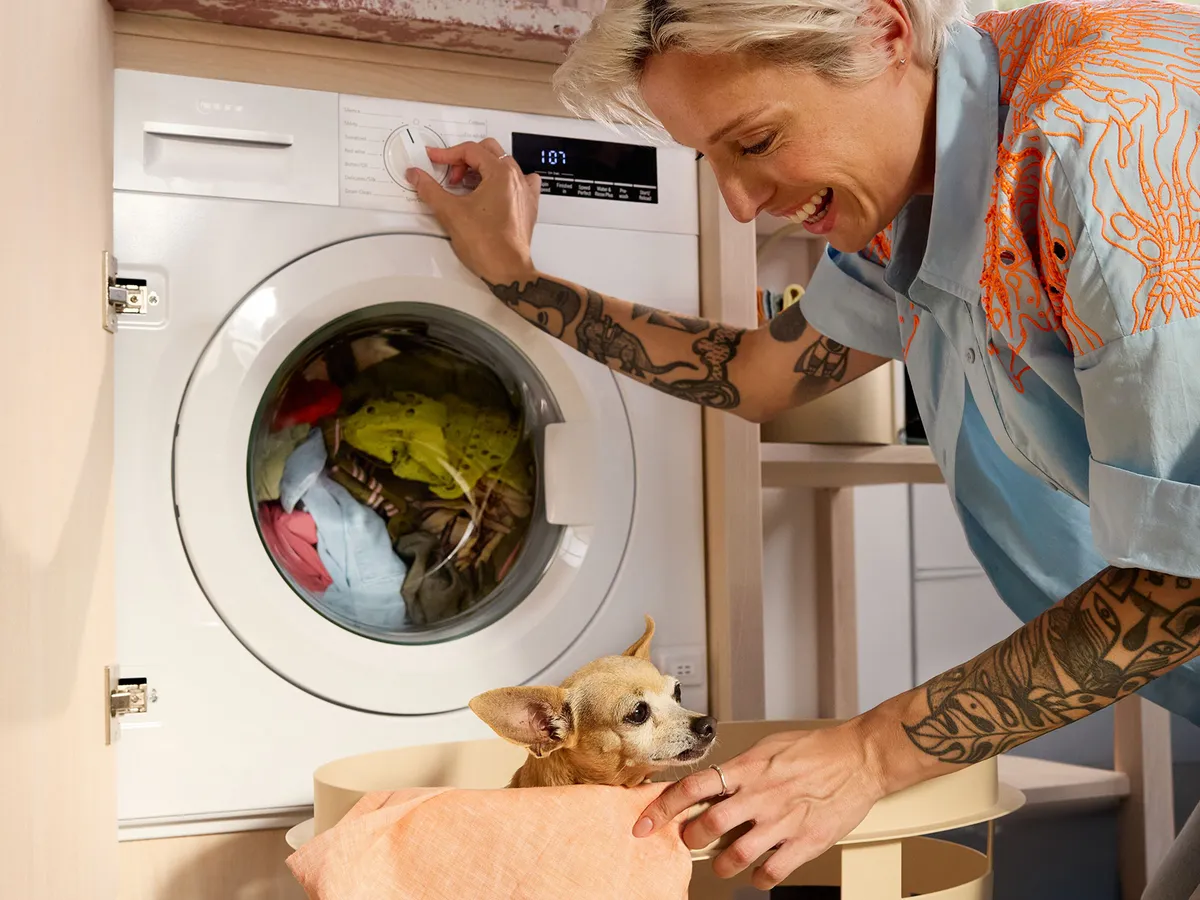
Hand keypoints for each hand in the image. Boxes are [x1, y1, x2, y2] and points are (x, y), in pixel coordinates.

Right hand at [406, 139, 541, 285]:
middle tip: (450, 177)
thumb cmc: (488, 245)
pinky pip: (520, 181)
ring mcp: (525, 192)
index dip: (447, 153)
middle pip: (488, 151)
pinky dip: (504, 180)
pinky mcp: (527, 206)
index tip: (434, 159)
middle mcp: (516, 178)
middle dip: (464, 160)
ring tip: (465, 186)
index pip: (470, 150)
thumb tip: (417, 175)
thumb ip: (430, 189)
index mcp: (501, 173)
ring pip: (502, 165)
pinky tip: (492, 190)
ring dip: (481, 169)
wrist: (507, 269)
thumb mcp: (450, 212)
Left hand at [634, 722, 887, 889]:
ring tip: (722, 862)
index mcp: (747, 769)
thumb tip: (712, 782)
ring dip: (721, 864)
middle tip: (691, 840)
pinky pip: (770, 872)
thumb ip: (739, 768)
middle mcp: (759, 795)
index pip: (692, 787)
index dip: (662, 808)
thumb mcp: (768, 748)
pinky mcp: (804, 843)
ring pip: (734, 855)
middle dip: (691, 838)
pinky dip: (758, 878)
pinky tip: (758, 872)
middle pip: (708, 825)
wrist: (858, 758)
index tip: (644, 823)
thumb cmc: (815, 750)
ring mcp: (781, 821)